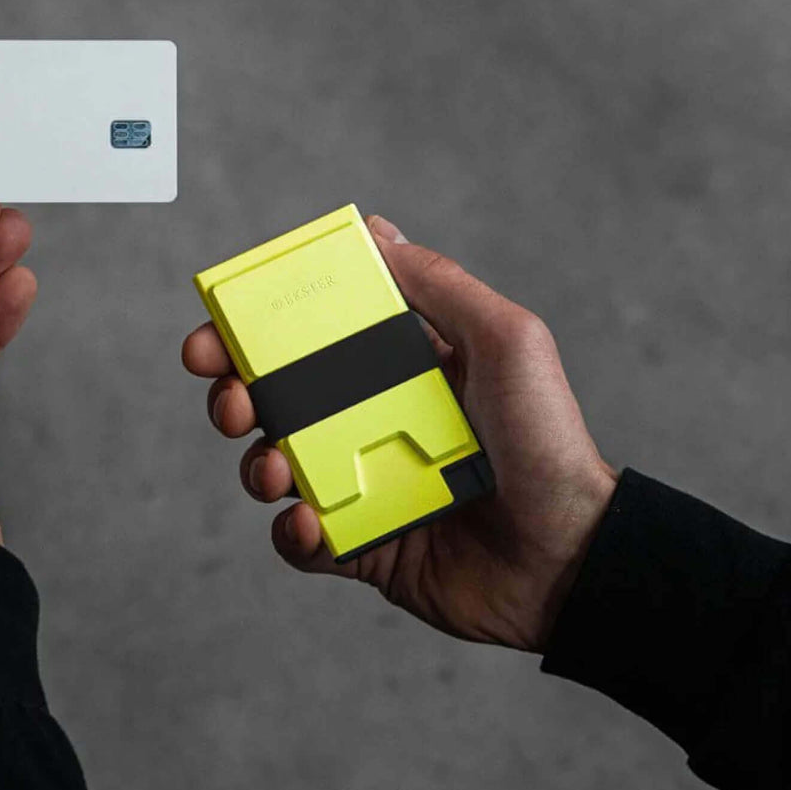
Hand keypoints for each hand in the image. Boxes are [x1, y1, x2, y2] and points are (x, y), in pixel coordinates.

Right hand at [182, 214, 617, 651]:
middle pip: (276, 400)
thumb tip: (376, 233)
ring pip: (275, 467)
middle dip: (236, 394)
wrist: (570, 556)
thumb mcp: (507, 341)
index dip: (256, 331)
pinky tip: (309, 526)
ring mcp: (363, 485)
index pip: (311, 338)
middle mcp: (371, 421)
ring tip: (274, 470)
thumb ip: (441, 285)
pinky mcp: (364, 546)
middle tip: (234, 399)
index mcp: (397, 368)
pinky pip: (303, 541)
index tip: (220, 329)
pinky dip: (292, 535)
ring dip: (256, 465)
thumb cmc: (547, 441)